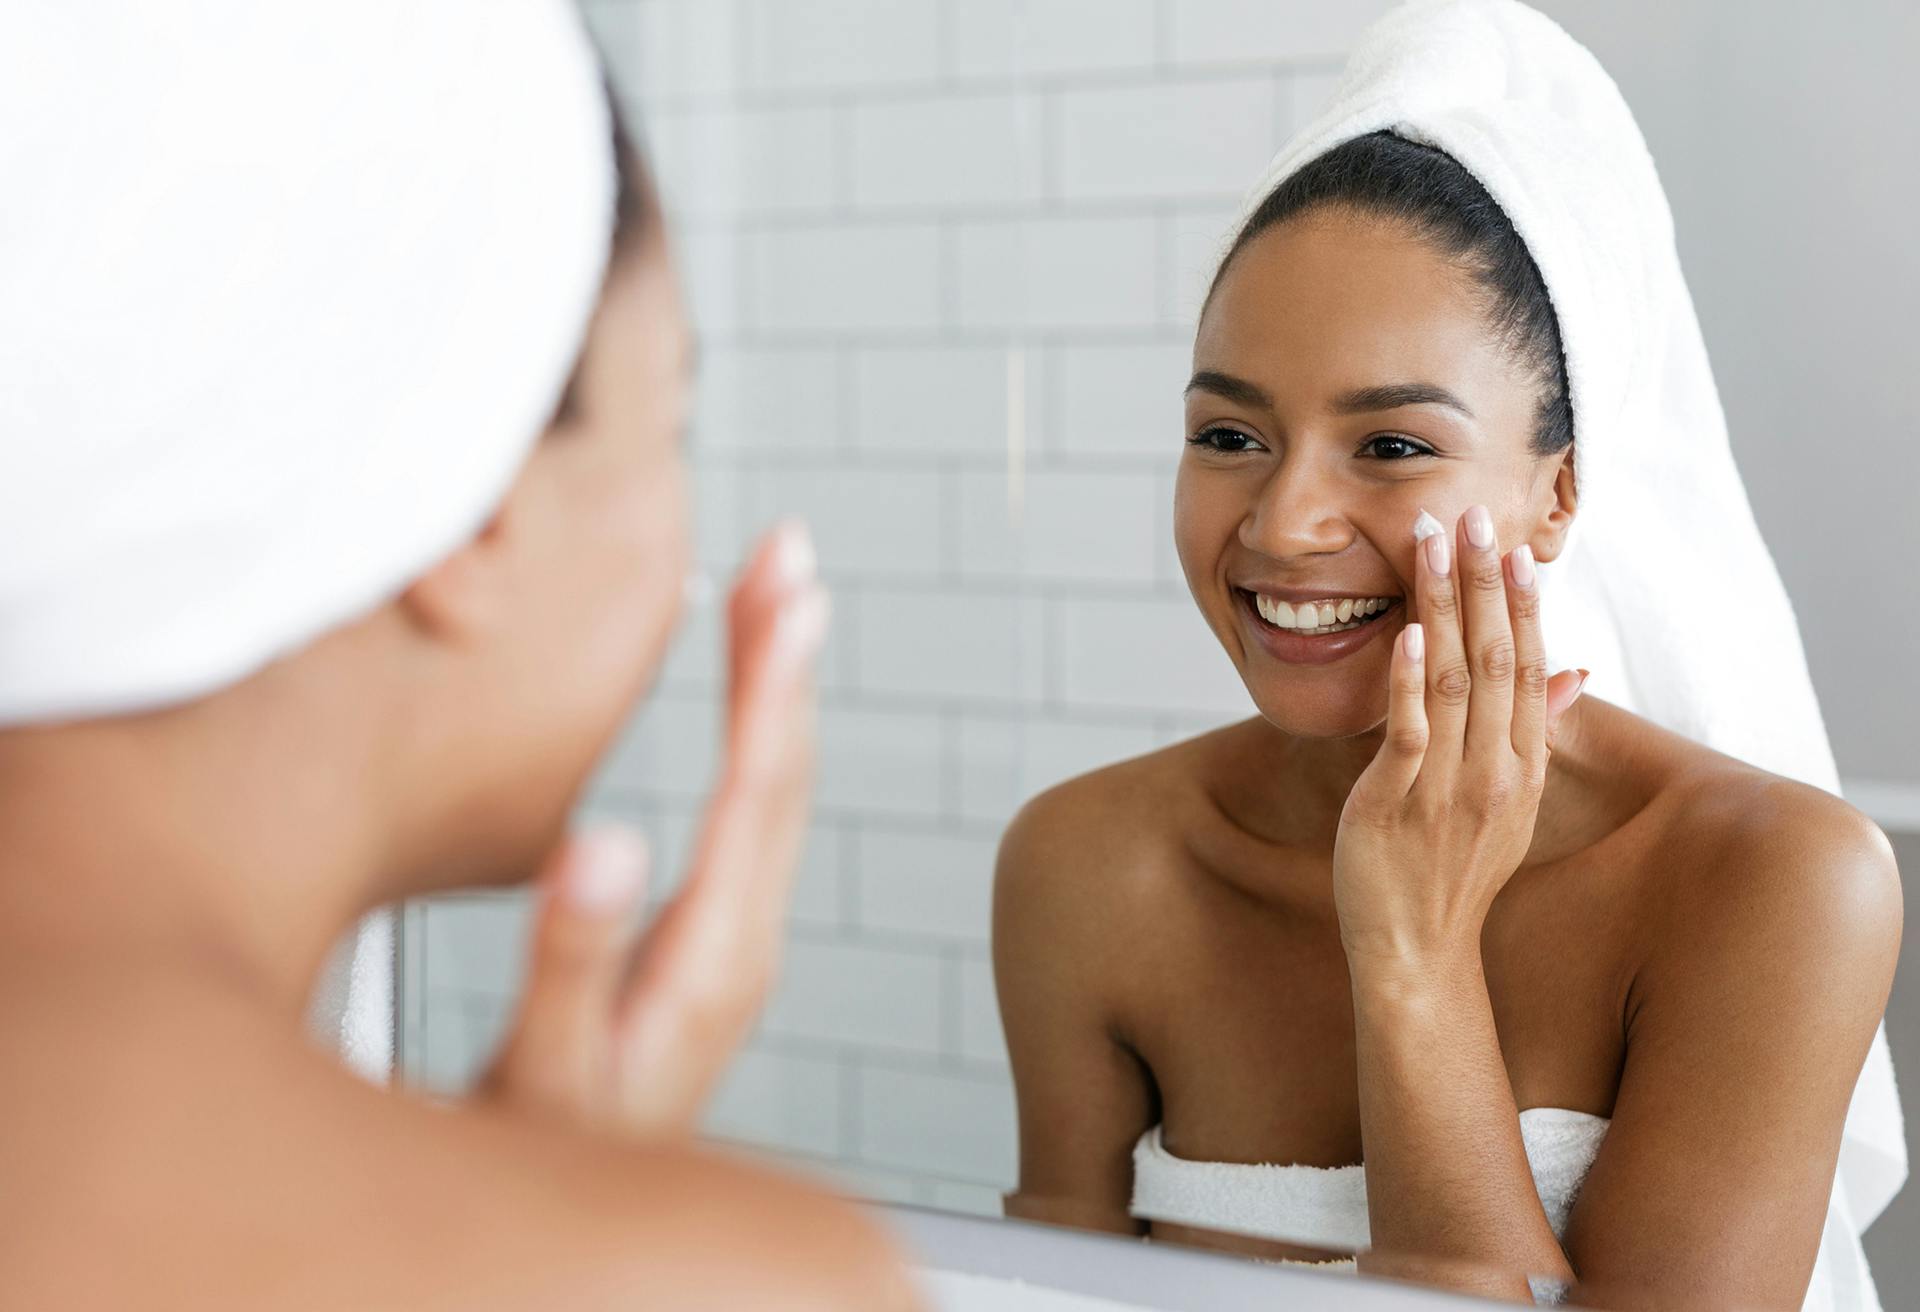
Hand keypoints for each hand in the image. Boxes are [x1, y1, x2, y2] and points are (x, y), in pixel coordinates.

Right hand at [479, 520, 829, 1137]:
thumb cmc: (552, 1159)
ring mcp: (733, 939)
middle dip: (784, 653)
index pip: (758, 790)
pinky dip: (749, 736)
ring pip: (772, 789)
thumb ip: (575, 959)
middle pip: (781, 771)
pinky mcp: (711, 942)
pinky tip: (741, 700)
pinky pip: (747, 815)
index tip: (787, 586)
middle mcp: (742, 937)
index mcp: (714, 953)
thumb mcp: (546, 1073)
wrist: (581, 1228)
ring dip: (776, 685)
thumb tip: (607, 837)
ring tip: (774, 597)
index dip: (772, 679)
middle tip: (789, 553)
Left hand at [1331, 505, 1586, 971]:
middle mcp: (1496, 770)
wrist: (1419, 952)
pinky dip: (1410, 680)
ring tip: (1434, 544)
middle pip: (1498, 659)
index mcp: (1523, 765)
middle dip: (1484, 584)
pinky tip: (1409, 632)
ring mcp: (1449, 787)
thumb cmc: (1452, 871)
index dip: (1524, 604)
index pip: (1531, 667)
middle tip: (1474, 516)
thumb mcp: (1509, 802)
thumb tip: (1574, 669)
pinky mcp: (1397, 802)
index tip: (1516, 546)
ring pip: (1454, 679)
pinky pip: (1410, 732)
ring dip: (1445, 605)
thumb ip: (1534, 731)